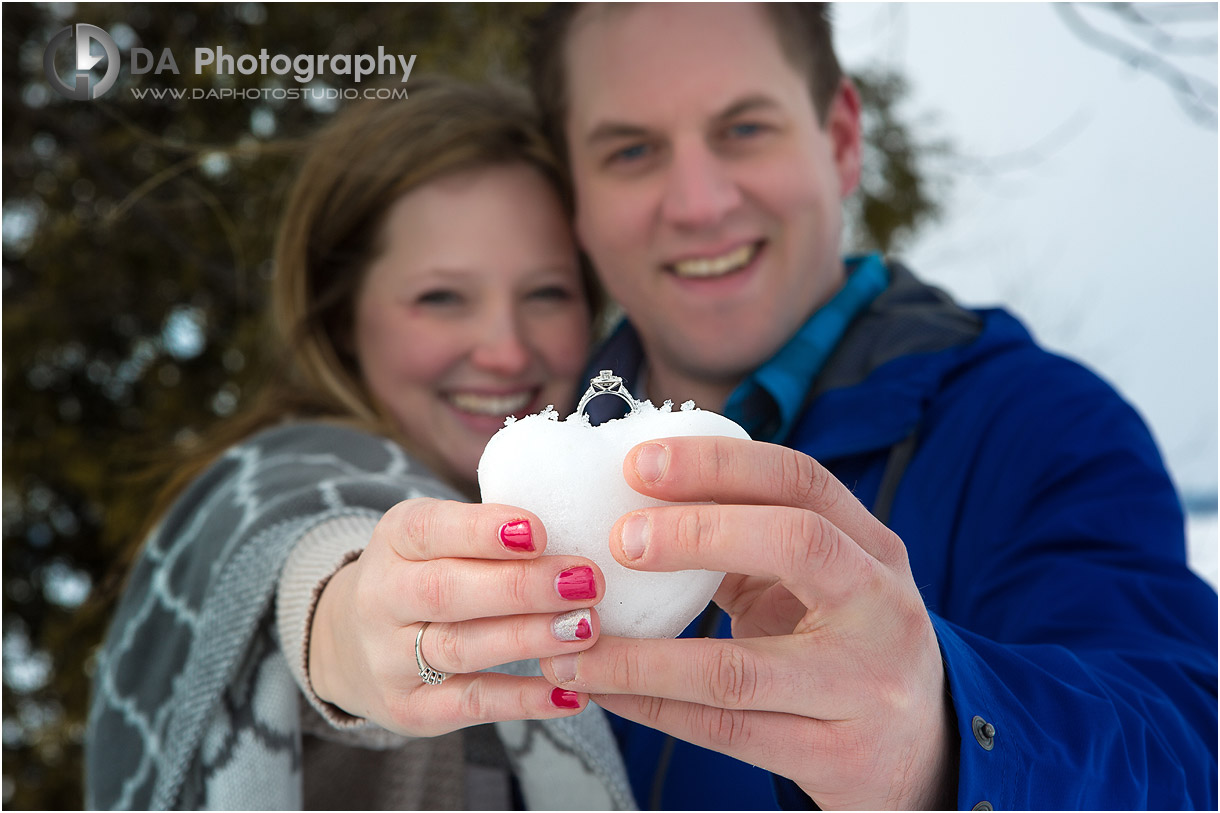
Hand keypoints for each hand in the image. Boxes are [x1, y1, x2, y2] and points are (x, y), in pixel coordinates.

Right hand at [309, 498, 603, 735]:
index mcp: (394, 540)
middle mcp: (381, 597)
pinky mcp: (409, 708)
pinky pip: (470, 703)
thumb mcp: (437, 539)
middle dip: (521, 587)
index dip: (483, 531)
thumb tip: (576, 533)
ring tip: (585, 629)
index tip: (539, 532)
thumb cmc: (425, 574)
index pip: (430, 530)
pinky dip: (523, 700)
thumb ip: (488, 535)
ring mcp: (388, 658)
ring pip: (460, 647)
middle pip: (447, 591)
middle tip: (585, 582)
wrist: (351, 643)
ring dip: (529, 638)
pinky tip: (572, 692)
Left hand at [541, 437, 956, 809]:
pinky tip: (604, 689)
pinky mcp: (835, 756)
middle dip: (699, 531)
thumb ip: (751, 540)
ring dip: (640, 655)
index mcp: (873, 548)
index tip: (641, 462)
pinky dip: (653, 706)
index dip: (719, 464)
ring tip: (573, 638)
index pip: (801, 481)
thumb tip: (636, 496)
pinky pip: (724, 730)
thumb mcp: (822, 581)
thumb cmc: (846, 644)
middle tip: (619, 537)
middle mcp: (880, 607)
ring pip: (739, 668)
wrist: (925, 750)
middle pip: (797, 544)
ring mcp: (862, 688)